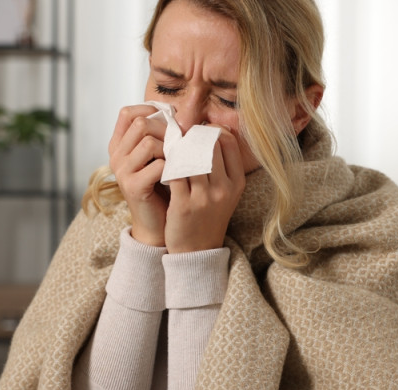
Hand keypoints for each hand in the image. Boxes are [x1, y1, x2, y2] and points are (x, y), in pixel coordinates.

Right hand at [109, 105, 168, 246]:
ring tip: (179, 160)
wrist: (159, 223)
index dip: (150, 111)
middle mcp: (116, 156)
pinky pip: (157, 165)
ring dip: (170, 149)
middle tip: (180, 143)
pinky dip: (173, 167)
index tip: (171, 120)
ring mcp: (122, 172)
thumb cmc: (163, 186)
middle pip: (140, 124)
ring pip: (148, 142)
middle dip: (166, 130)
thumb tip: (176, 111)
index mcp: (119, 145)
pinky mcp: (133, 187)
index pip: (127, 113)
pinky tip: (179, 174)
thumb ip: (159, 135)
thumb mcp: (157, 156)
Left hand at [164, 127, 245, 252]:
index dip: (211, 130)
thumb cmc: (209, 218)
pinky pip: (172, 173)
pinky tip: (160, 163)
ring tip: (168, 147)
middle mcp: (224, 189)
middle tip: (179, 135)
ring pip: (189, 156)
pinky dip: (165, 164)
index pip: (228, 141)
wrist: (198, 251)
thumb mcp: (226, 194)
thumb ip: (222, 167)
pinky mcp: (183, 205)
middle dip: (191, 136)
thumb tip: (211, 133)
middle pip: (208, 145)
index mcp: (236, 183)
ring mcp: (204, 197)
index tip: (198, 132)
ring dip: (176, 148)